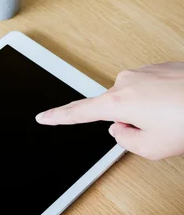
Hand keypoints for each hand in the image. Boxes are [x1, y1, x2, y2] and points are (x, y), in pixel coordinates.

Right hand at [36, 63, 183, 159]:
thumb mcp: (152, 148)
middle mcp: (125, 81)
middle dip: (131, 124)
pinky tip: (179, 106)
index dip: (59, 117)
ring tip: (175, 118)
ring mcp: (143, 71)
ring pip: (136, 101)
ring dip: (150, 113)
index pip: (79, 113)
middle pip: (115, 110)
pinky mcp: (160, 66)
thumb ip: (125, 142)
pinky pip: (152, 89)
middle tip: (159, 132)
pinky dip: (162, 101)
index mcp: (118, 102)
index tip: (42, 118)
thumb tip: (119, 128)